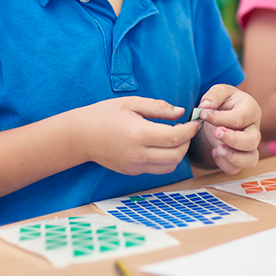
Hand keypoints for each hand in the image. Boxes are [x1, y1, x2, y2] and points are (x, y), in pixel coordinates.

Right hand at [74, 97, 200, 175]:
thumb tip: (180, 112)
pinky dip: (167, 159)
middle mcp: (138, 154)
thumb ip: (158, 108)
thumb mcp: (131, 103)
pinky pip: (157, 169)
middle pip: (177, 155)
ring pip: (169, 166)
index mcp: (139, 134)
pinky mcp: (132, 172)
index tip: (196, 121)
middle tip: (186, 128)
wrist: (80, 136)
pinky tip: (162, 145)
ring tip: (175, 137)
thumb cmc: (104, 114)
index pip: (175, 138)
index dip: (190, 130)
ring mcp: (135, 166)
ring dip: (178, 153)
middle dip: (187, 142)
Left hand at [195, 84, 260, 174]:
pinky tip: (214, 152)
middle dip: (233, 140)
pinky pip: (236, 169)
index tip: (202, 114)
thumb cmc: (224, 102)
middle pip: (252, 141)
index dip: (220, 118)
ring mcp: (249, 146)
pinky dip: (224, 165)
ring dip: (233, 158)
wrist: (223, 114)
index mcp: (251, 109)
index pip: (240, 118)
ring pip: (251, 160)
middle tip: (215, 133)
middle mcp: (254, 129)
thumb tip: (205, 107)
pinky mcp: (240, 157)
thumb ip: (213, 95)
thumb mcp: (220, 92)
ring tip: (216, 149)